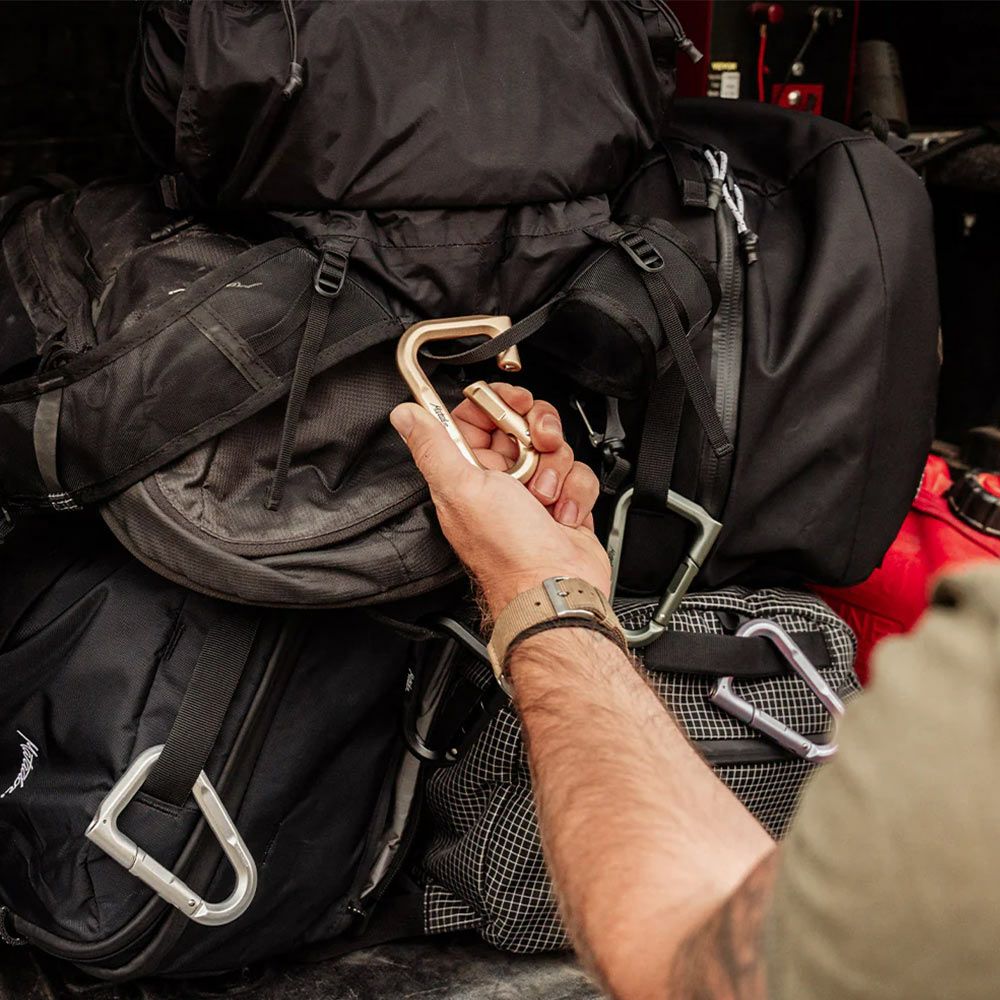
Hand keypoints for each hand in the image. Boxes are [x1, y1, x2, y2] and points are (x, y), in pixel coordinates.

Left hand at [390, 383, 611, 619]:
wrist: (556, 587)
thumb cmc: (509, 551)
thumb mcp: (461, 488)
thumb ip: (432, 445)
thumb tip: (405, 414)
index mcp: (467, 473)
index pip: (477, 417)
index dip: (496, 403)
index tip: (512, 403)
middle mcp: (499, 481)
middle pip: (522, 424)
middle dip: (537, 431)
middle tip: (536, 446)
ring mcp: (534, 492)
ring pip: (555, 448)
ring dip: (557, 469)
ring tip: (545, 497)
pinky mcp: (565, 504)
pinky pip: (579, 474)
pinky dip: (576, 493)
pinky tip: (563, 515)